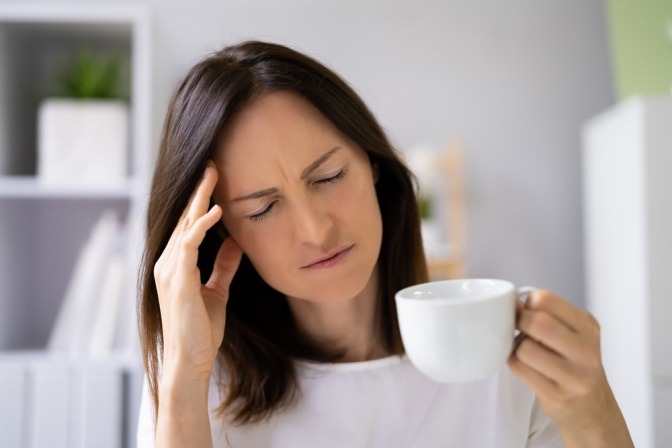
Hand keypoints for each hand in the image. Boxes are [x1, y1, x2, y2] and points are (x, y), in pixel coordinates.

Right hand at [154, 162, 242, 380]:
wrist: (191, 360)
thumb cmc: (201, 329)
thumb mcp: (217, 290)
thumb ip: (224, 265)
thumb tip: (236, 241)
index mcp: (177, 264)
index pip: (189, 225)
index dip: (201, 201)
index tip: (214, 179)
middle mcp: (168, 262)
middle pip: (185, 218)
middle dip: (199, 191)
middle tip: (212, 165)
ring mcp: (170, 270)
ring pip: (185, 225)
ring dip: (200, 199)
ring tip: (213, 175)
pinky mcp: (178, 279)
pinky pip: (189, 245)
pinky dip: (202, 226)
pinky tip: (216, 211)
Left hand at [507, 290, 632, 446]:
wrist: (592, 405)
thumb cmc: (575, 360)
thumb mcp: (574, 332)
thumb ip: (549, 314)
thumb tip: (512, 302)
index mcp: (588, 327)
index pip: (546, 299)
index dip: (528, 302)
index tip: (526, 309)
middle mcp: (586, 351)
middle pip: (537, 323)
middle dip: (519, 321)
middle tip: (518, 327)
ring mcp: (574, 377)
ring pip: (525, 348)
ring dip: (516, 346)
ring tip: (524, 348)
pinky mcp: (557, 395)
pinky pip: (520, 368)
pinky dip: (514, 362)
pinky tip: (524, 363)